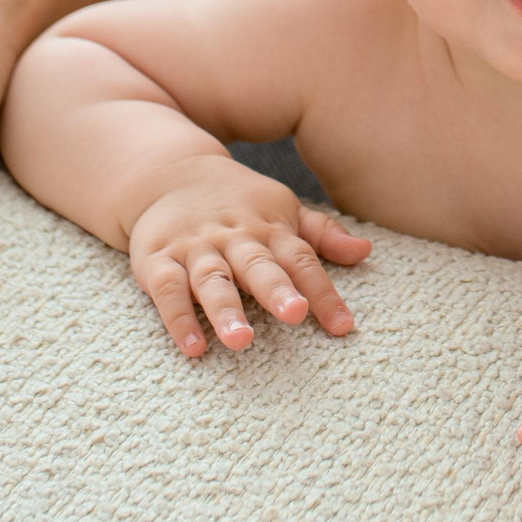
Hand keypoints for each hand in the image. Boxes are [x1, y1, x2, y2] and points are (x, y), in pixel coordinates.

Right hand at [127, 155, 371, 355]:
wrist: (169, 173)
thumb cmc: (239, 202)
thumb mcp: (282, 209)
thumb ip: (322, 234)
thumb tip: (366, 251)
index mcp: (269, 228)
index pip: (301, 261)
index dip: (324, 292)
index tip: (343, 326)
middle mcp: (234, 238)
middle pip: (258, 265)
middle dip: (276, 290)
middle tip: (295, 314)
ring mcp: (194, 249)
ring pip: (211, 280)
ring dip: (226, 310)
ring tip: (241, 341)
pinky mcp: (156, 261)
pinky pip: (167, 291)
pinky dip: (179, 319)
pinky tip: (193, 347)